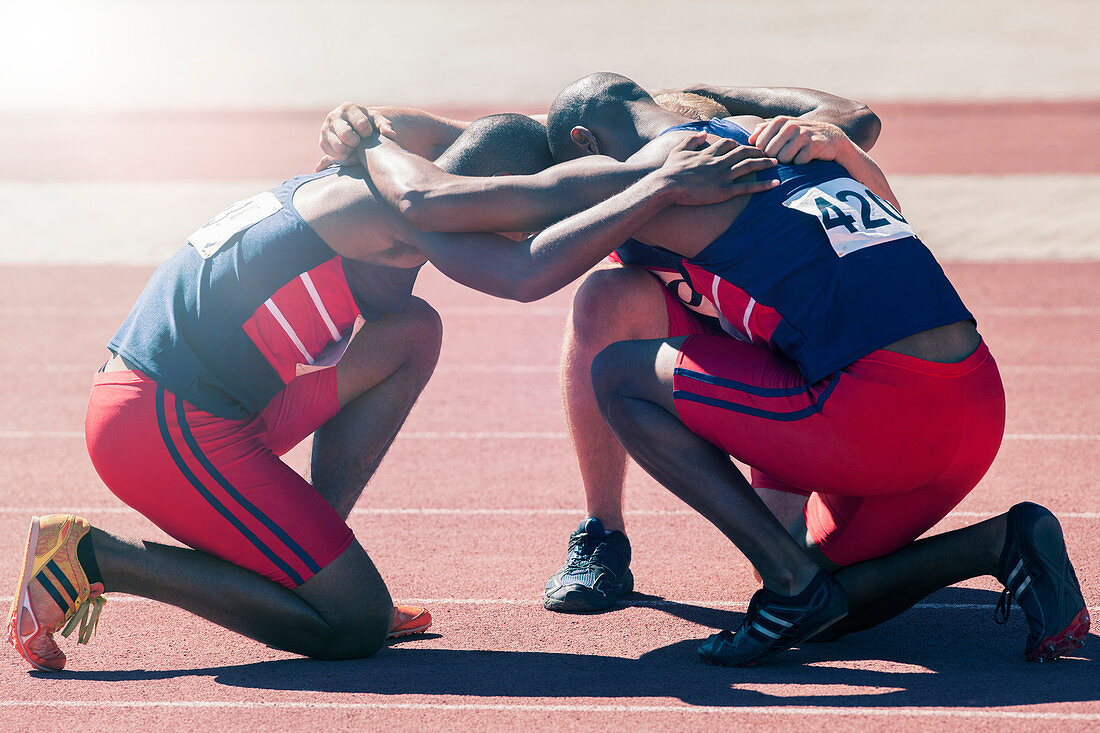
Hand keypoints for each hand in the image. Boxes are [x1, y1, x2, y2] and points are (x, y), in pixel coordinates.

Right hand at [317, 103, 396, 166]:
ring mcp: (325, 129)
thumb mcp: (377, 121)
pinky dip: (343, 157)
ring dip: (350, 151)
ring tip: (354, 147)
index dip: (368, 133)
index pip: (362, 125)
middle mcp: (333, 116)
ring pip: (339, 147)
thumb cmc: (368, 124)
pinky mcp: (322, 142)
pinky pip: (333, 155)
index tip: (368, 133)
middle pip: (347, 136)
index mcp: (348, 108)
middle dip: (357, 142)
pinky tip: (348, 151)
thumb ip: (385, 125)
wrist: (353, 128)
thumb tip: (391, 135)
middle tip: (359, 142)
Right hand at [657, 133, 778, 205]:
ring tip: (776, 162)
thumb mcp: (679, 150)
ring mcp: (722, 176)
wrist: (667, 185)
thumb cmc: (670, 170)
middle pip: (743, 152)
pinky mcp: (724, 191)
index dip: (738, 144)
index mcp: (709, 153)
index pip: (729, 144)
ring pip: (748, 166)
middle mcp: (719, 162)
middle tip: (768, 151)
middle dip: (757, 151)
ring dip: (764, 163)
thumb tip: (704, 134)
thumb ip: (692, 140)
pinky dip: (763, 185)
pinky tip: (775, 184)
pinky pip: (747, 188)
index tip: (745, 147)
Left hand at [748, 116, 849, 164]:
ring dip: (790, 162)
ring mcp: (803, 134)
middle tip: (789, 154)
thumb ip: (765, 130)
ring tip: (798, 155)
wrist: (831, 139)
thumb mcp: (784, 129)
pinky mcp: (814, 145)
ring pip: (783, 158)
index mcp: (780, 121)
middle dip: (777, 158)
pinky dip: (802, 164)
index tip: (777, 151)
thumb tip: (749, 139)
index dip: (766, 152)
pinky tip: (808, 157)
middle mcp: (791, 125)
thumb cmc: (803, 136)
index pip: (760, 144)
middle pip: (770, 153)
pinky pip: (798, 162)